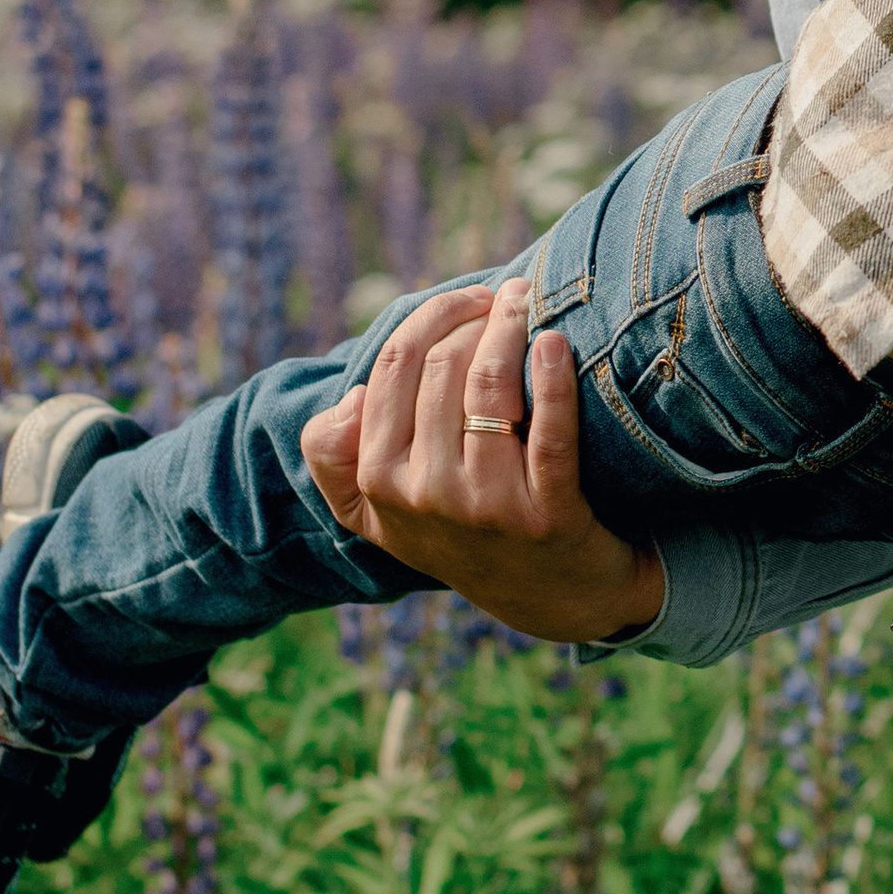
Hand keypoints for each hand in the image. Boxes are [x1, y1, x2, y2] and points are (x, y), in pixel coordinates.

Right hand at [301, 276, 664, 643]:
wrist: (550, 597)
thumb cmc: (460, 533)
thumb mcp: (377, 510)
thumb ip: (335, 459)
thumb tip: (351, 400)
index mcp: (379, 481)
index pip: (394, 367)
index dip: (432, 317)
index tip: (467, 301)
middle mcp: (426, 494)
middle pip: (443, 367)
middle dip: (477, 316)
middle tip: (511, 295)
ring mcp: (487, 505)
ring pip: (491, 388)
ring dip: (513, 329)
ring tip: (531, 303)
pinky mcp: (548, 515)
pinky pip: (551, 430)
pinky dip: (555, 378)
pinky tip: (557, 342)